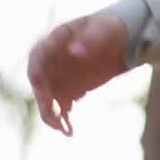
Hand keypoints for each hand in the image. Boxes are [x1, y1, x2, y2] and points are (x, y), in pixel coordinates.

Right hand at [27, 12, 128, 135]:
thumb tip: (75, 51)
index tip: (40, 82)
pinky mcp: (69, 91)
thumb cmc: (109, 29)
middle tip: (54, 116)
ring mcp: (59, 78)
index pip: (37, 57)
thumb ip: (89, 40)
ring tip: (63, 129)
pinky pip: (62, 108)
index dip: (37, 70)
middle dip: (45, 100)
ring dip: (53, 115)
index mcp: (54, 41)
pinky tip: (69, 130)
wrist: (122, 40)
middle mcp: (51, 62)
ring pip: (48, 99)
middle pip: (40, 84)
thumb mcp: (103, 30)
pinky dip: (64, 119)